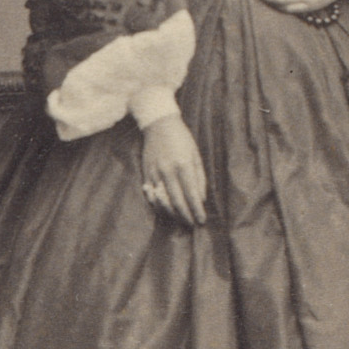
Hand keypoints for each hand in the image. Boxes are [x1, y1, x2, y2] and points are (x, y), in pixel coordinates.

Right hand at [141, 112, 207, 226]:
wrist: (159, 124)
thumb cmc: (182, 139)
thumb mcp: (196, 155)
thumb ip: (199, 178)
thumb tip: (201, 199)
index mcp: (183, 165)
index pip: (191, 195)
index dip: (197, 210)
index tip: (201, 220)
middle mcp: (168, 172)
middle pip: (177, 202)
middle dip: (186, 216)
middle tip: (192, 224)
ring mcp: (155, 174)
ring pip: (163, 202)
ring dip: (173, 214)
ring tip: (181, 218)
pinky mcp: (146, 174)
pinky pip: (152, 196)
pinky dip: (159, 206)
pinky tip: (167, 210)